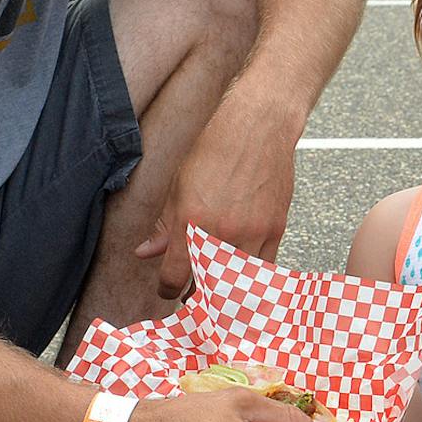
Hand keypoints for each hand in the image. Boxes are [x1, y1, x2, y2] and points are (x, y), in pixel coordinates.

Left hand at [135, 92, 298, 296]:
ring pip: (239, 284)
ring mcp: (253, 232)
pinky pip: (265, 269)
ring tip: (217, 292)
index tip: (168, 288)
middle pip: (208, 288)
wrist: (260, 123)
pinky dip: (252, 278)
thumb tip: (145, 252)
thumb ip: (163, 224)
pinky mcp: (276, 228)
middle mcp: (224, 231)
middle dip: (197, 298)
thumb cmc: (215, 145)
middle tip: (192, 298)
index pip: (175, 277)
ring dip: (226, 292)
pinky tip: (242, 277)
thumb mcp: (177, 183)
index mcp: (192, 220)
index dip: (167, 288)